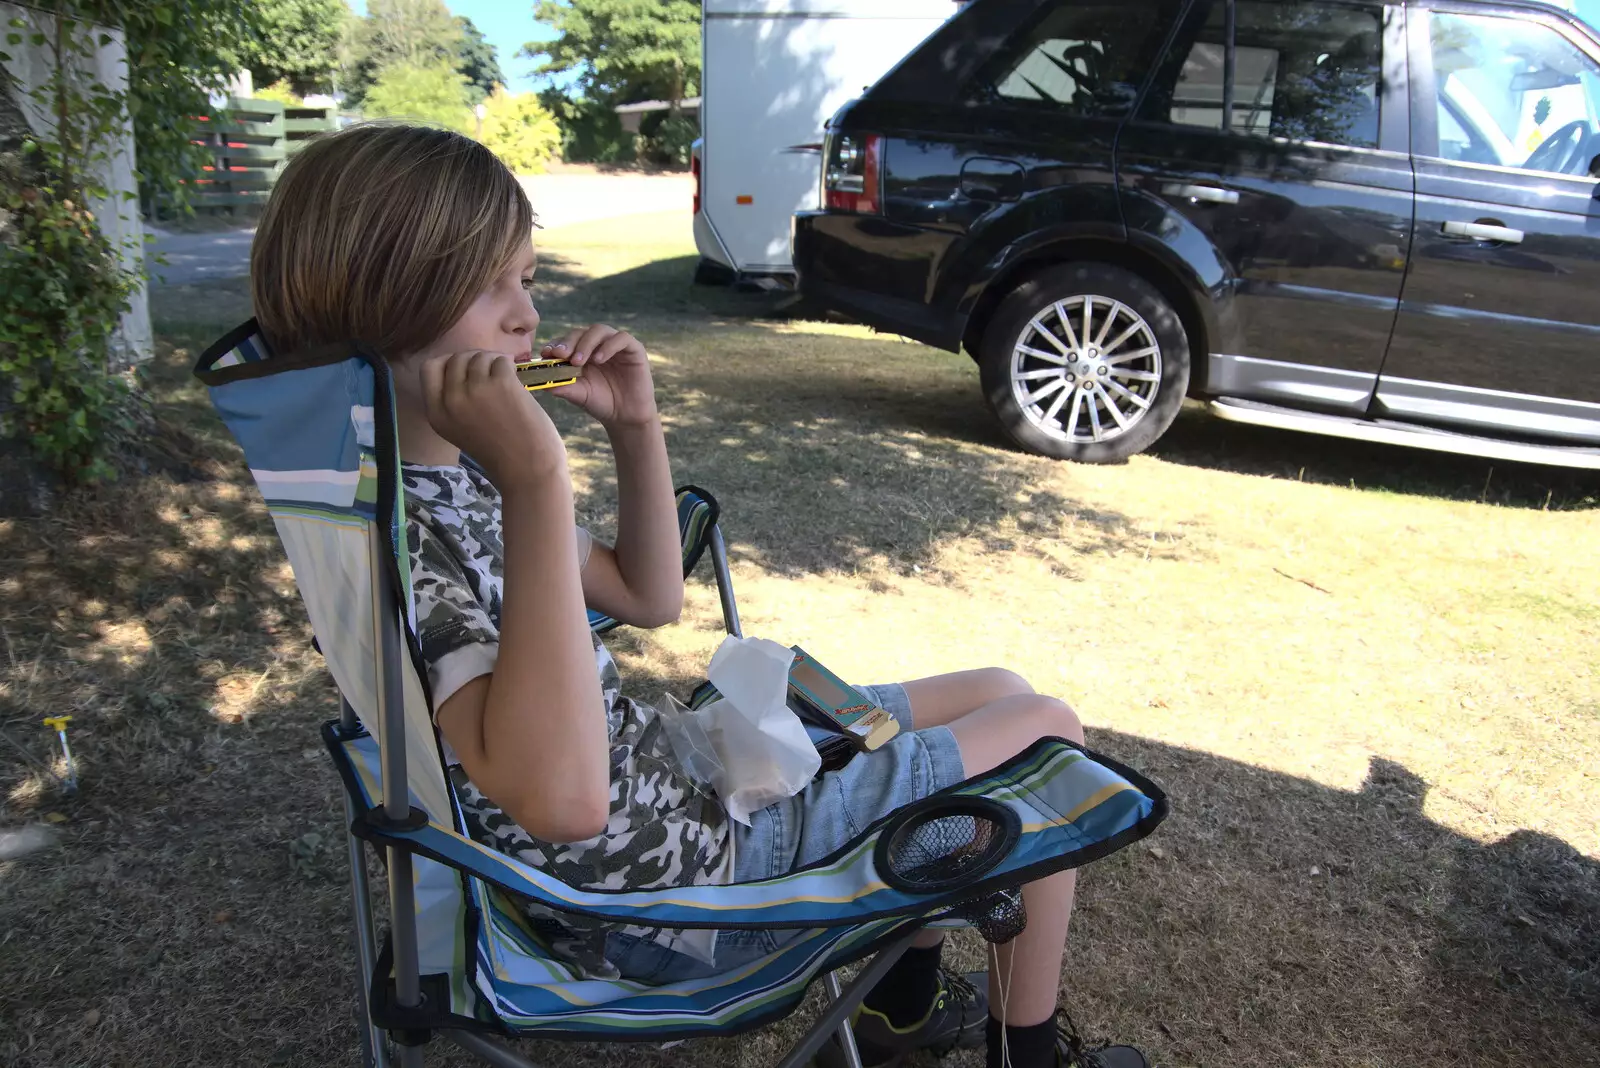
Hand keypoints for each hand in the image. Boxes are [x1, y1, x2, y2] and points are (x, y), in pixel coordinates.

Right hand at [419, 350, 566, 487]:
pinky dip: (509, 368)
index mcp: (436, 414)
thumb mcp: (460, 431)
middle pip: (455, 358)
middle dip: (474, 359)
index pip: (429, 368)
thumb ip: (453, 402)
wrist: (529, 471)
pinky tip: (515, 383)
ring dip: (494, 362)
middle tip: (491, 372)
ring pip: (479, 356)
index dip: (447, 362)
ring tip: (505, 381)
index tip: (464, 370)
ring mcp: (475, 390)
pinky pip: (501, 360)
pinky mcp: (501, 384)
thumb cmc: (500, 454)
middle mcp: (451, 401)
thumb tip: (462, 366)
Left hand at [543, 325, 658, 428]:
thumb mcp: (578, 395)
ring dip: (586, 343)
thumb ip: (563, 386)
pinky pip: (622, 338)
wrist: (626, 416)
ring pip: (599, 330)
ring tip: (578, 361)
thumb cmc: (601, 403)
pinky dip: (609, 346)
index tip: (546, 353)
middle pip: (580, 332)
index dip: (555, 344)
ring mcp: (615, 345)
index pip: (566, 340)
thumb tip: (544, 383)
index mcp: (581, 352)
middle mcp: (597, 345)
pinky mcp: (634, 349)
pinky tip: (599, 359)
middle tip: (560, 355)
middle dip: (568, 342)